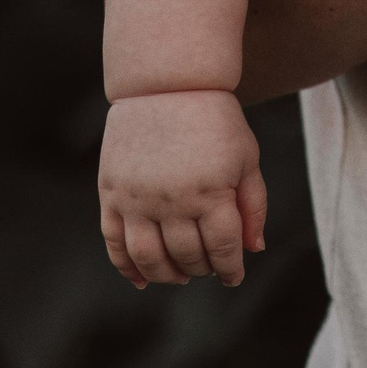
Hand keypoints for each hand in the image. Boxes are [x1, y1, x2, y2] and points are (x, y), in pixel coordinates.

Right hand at [99, 89, 267, 287]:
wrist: (167, 87)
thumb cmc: (215, 122)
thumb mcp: (246, 159)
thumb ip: (253, 205)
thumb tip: (255, 249)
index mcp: (211, 193)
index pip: (222, 247)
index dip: (230, 268)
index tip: (234, 276)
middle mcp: (172, 201)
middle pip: (187, 256)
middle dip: (203, 269)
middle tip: (209, 268)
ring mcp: (137, 200)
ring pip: (149, 257)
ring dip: (166, 275)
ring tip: (180, 277)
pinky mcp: (111, 194)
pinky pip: (114, 242)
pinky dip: (126, 267)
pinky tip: (142, 279)